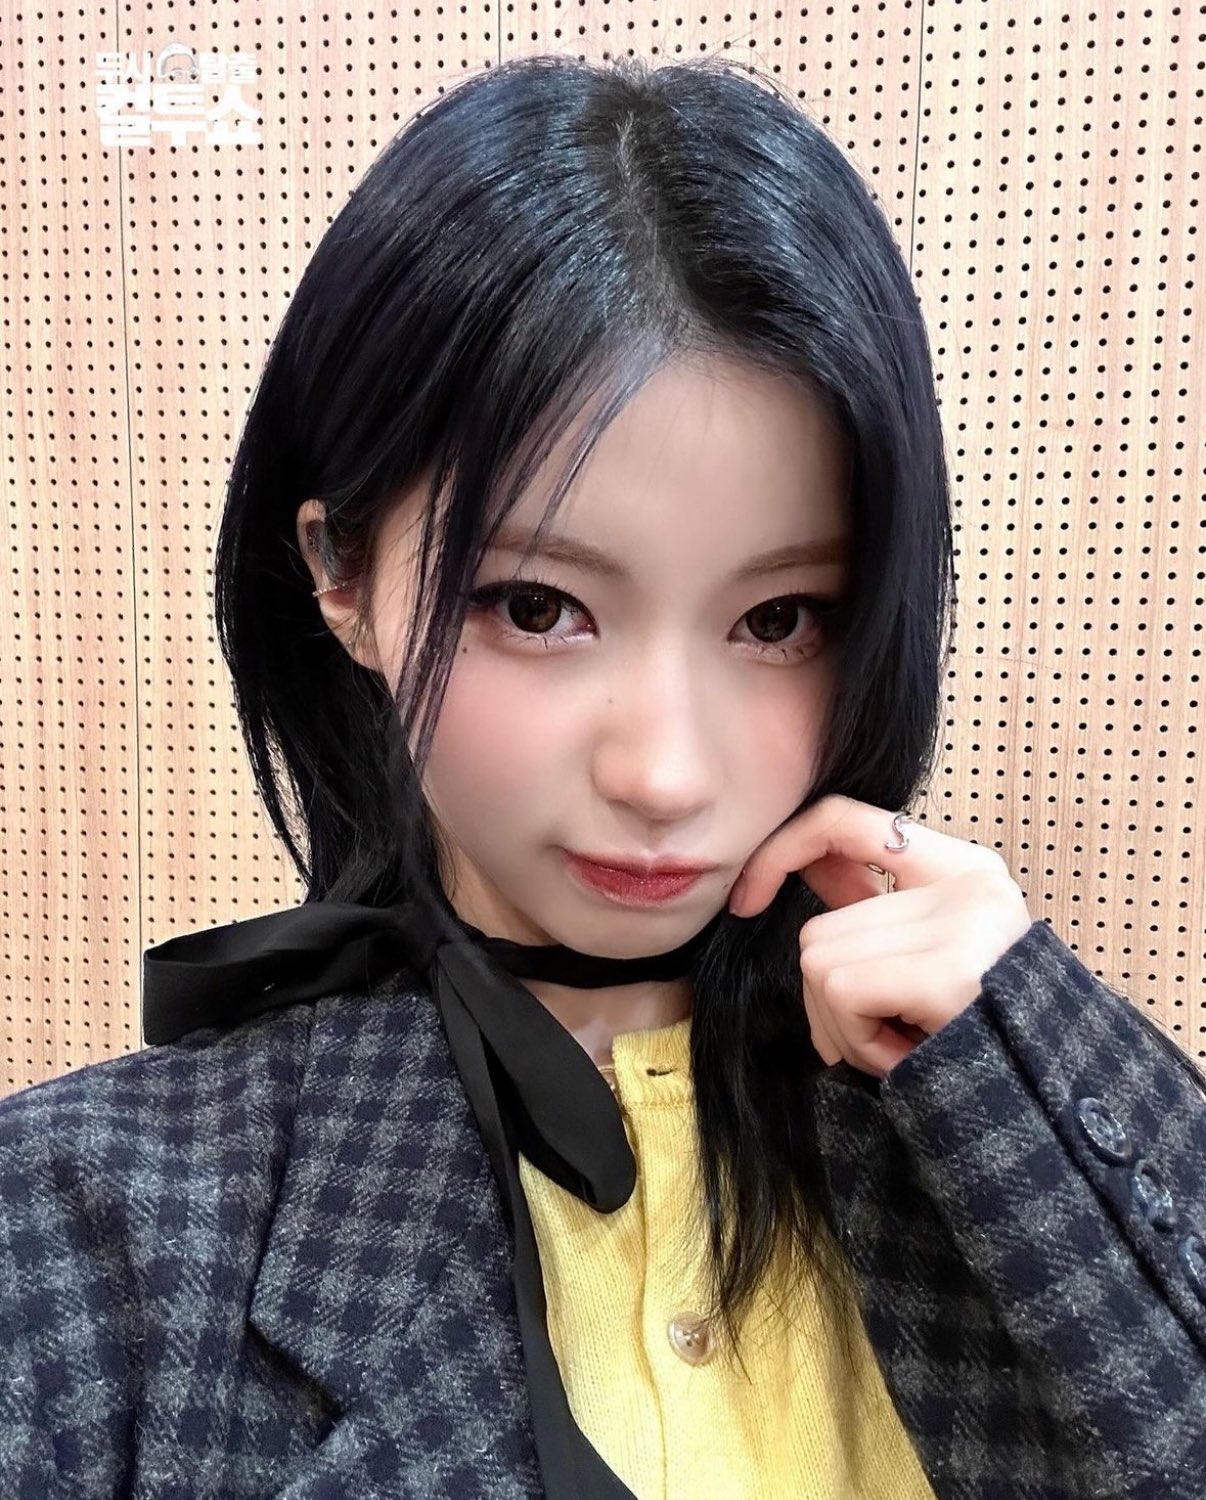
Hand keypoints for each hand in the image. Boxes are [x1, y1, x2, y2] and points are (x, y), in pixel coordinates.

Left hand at [727, 794, 1033, 1078]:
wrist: (1045, 1115)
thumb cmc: (974, 1046)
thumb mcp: (923, 961)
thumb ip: (868, 913)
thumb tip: (790, 868)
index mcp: (965, 869)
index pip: (841, 820)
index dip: (781, 852)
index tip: (746, 902)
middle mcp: (970, 883)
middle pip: (819, 927)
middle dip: (833, 1001)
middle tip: (891, 1037)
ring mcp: (965, 922)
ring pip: (819, 961)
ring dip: (844, 1028)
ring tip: (905, 1048)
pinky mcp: (951, 970)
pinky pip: (840, 991)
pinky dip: (856, 1041)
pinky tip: (907, 1058)